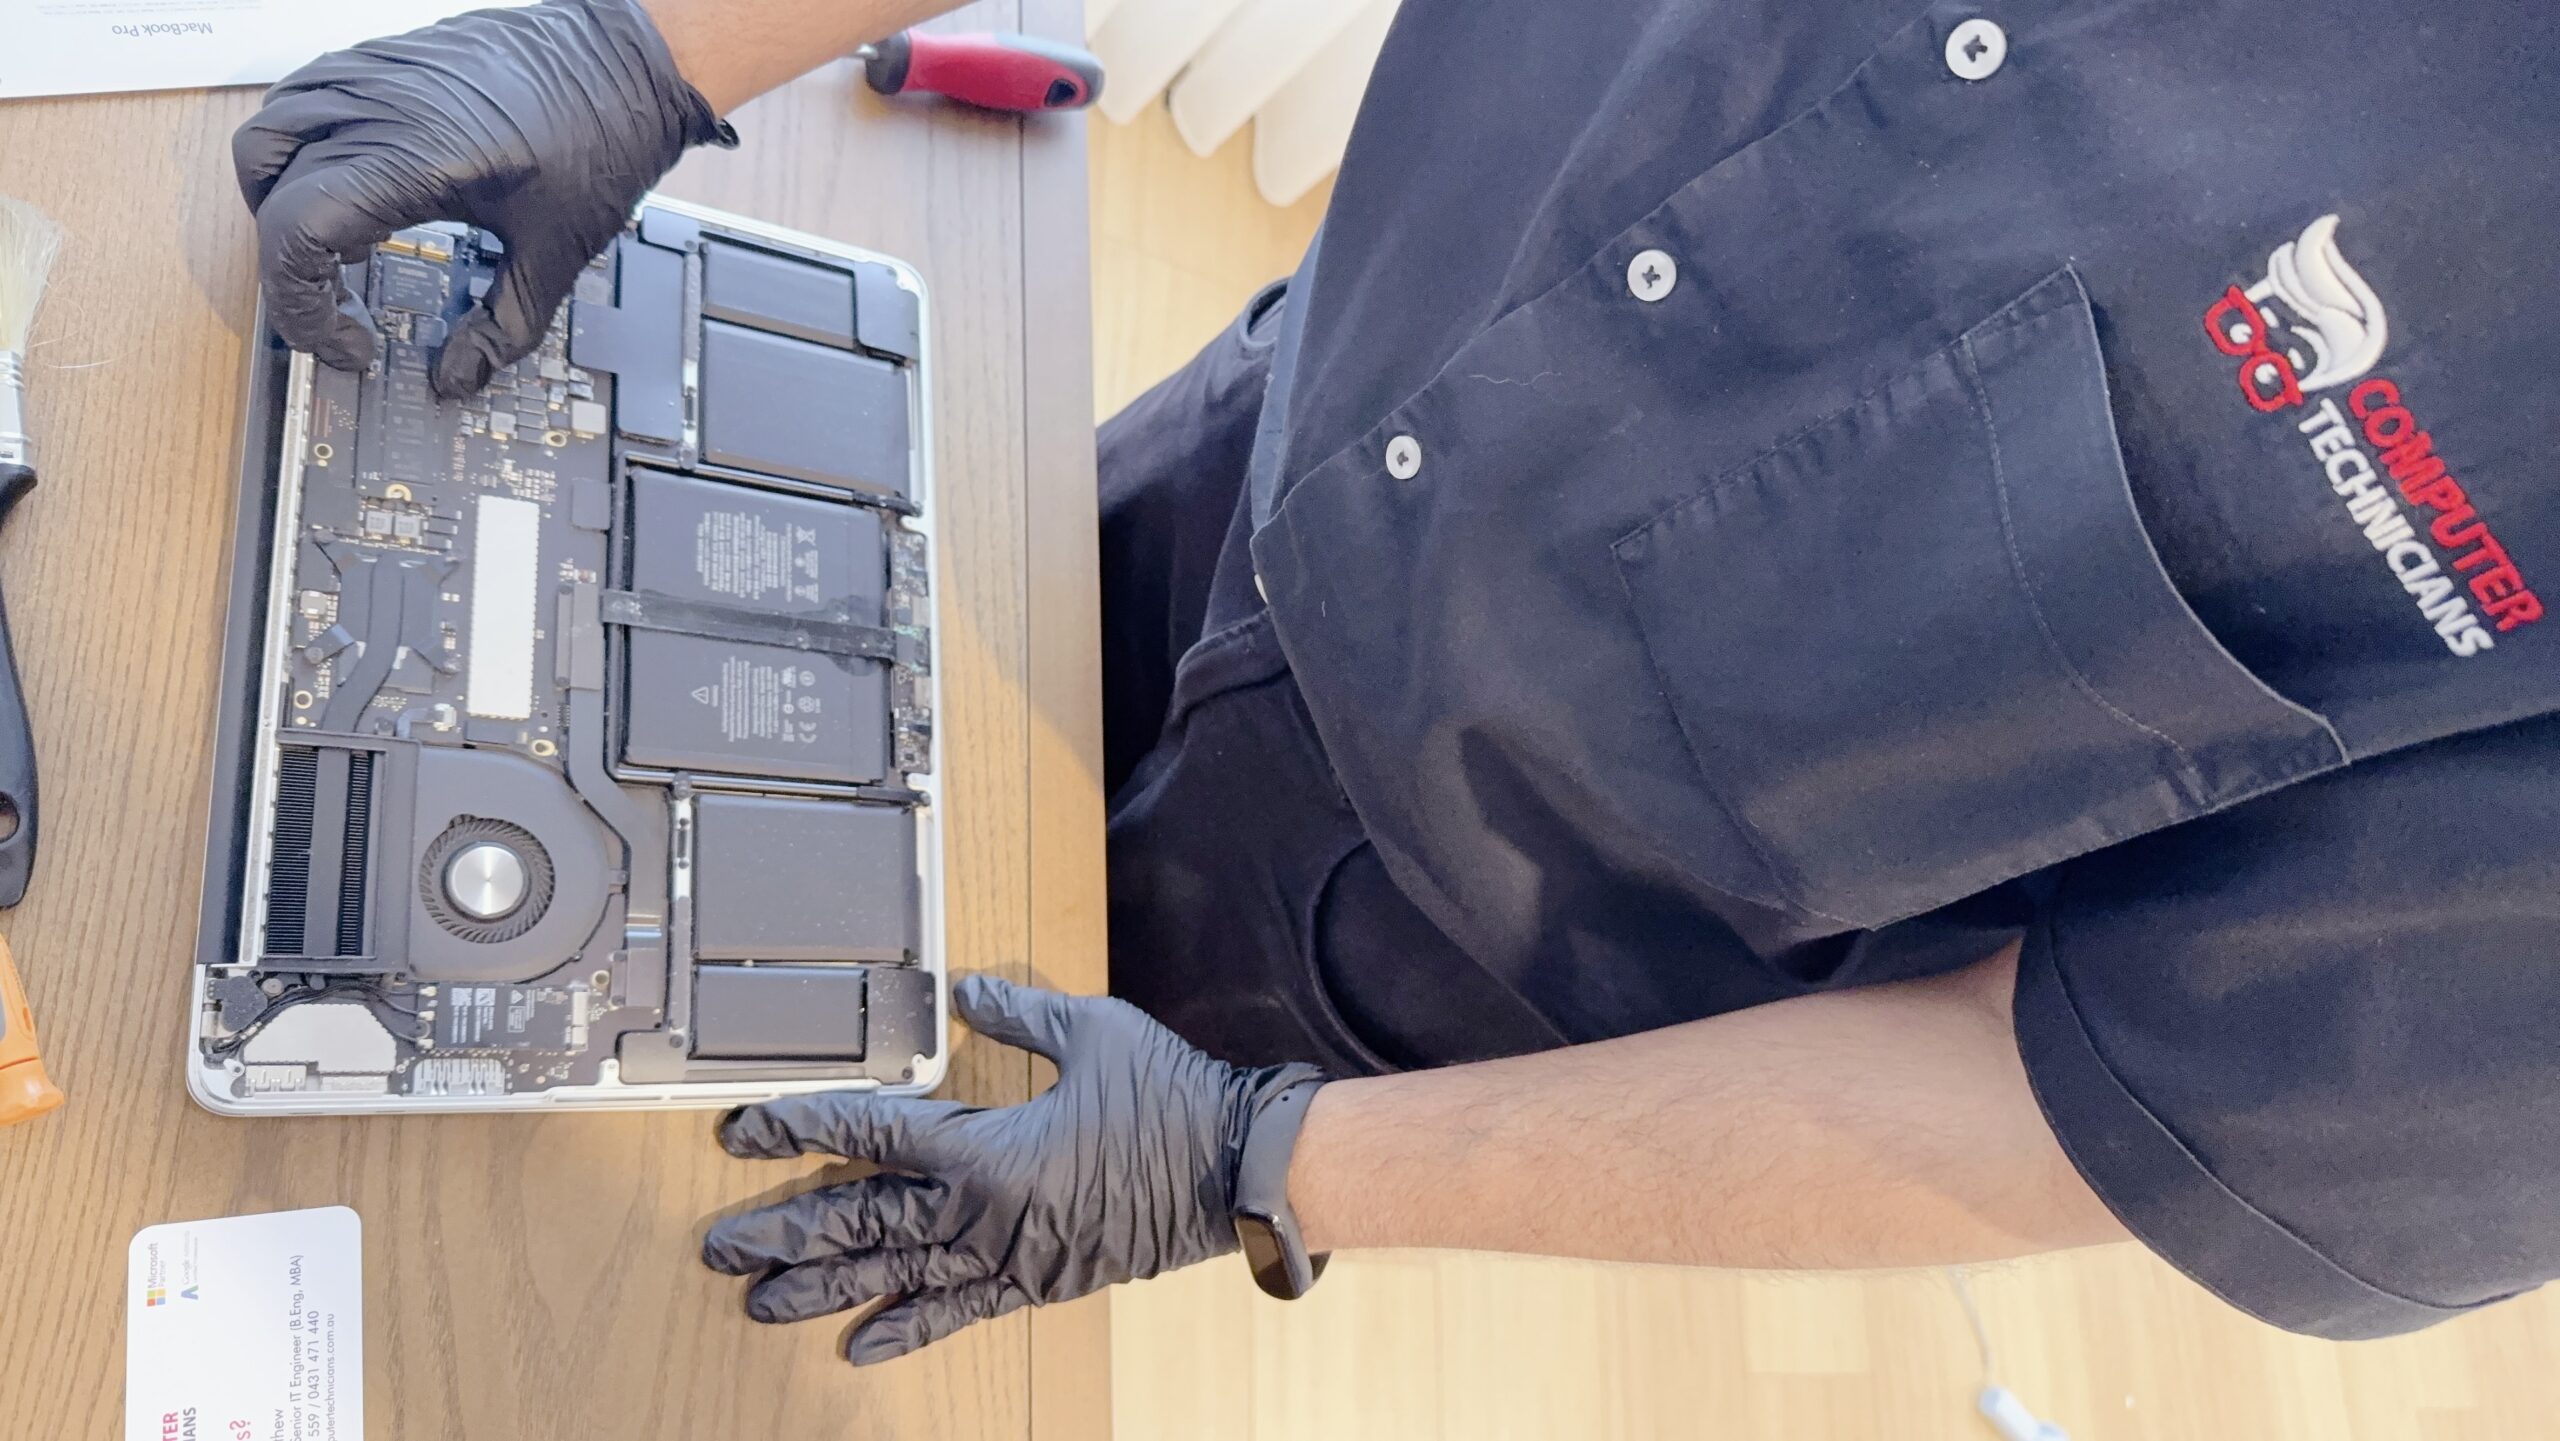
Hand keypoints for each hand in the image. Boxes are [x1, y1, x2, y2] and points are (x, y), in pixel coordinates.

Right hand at [232, 0, 731, 395]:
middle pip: (271, 199)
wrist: (629, 59)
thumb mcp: (558, 254)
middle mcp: (375, 108)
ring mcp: (370, 75)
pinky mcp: (380, 58)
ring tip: (342, 250)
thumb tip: (461, 377)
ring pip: (265, 142)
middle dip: (296, 273)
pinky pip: (297, 101)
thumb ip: (505, 328)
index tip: (348, 344)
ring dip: (280, 206)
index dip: (302, 307)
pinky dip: (299, 154)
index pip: (294, 235)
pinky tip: (353, 189)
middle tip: (347, 311)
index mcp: (412, 159)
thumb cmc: (603, 134)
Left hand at [702, 975, 1324, 1364]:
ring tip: (761, 1303)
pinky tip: (861, 1346)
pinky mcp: (1035, 1282)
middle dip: (783, 1233)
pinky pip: (959, 1313)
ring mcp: (1004, 1255)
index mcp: (982, 1145)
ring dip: (823, 1290)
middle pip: (858, 1223)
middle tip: (719, 1247)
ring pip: (893, 1275)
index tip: (745, 1128)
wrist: (1236, 1170)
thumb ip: (1016, 1012)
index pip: (867, 1134)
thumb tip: (965, 992)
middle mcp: (978, 1211)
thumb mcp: (1090, 1030)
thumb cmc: (1168, 1096)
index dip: (800, 1127)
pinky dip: (909, 1329)